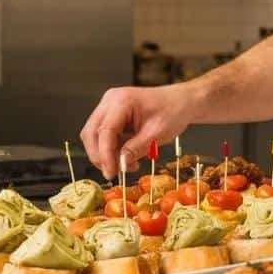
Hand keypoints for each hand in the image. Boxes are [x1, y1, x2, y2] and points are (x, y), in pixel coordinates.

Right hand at [80, 85, 195, 178]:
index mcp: (122, 101)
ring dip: (106, 154)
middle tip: (113, 173)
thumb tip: (120, 163)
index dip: (105, 154)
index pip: (105, 131)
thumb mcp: (157, 134)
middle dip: (100, 156)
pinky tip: (127, 157)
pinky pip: (104, 135)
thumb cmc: (173, 111)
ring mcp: (109, 107)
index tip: (111, 172)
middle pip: (92, 133)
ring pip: (95, 135)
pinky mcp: (112, 115)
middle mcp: (110, 101)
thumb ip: (136, 148)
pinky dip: (112, 149)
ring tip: (127, 165)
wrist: (181, 102)